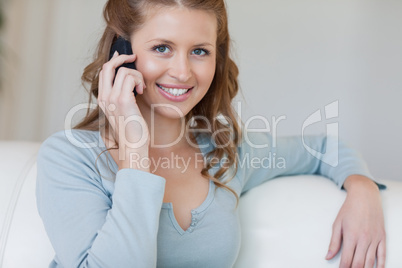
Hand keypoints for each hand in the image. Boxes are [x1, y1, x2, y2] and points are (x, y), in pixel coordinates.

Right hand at [98, 51, 149, 170]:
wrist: (132, 147)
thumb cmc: (132, 133)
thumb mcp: (124, 113)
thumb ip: (123, 98)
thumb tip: (129, 85)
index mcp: (103, 100)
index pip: (103, 73)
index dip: (113, 61)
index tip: (123, 56)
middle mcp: (104, 97)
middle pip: (107, 66)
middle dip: (121, 58)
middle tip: (134, 57)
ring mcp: (112, 98)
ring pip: (122, 70)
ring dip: (136, 75)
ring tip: (141, 88)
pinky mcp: (123, 100)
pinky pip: (130, 76)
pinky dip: (139, 80)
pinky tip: (142, 91)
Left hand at [326, 175, 385, 267]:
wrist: (365, 196)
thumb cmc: (349, 208)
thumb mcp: (337, 224)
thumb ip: (334, 242)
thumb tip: (328, 256)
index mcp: (351, 236)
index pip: (347, 260)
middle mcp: (364, 239)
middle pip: (359, 263)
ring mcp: (375, 239)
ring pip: (371, 262)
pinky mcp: (382, 237)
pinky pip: (383, 254)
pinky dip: (381, 265)